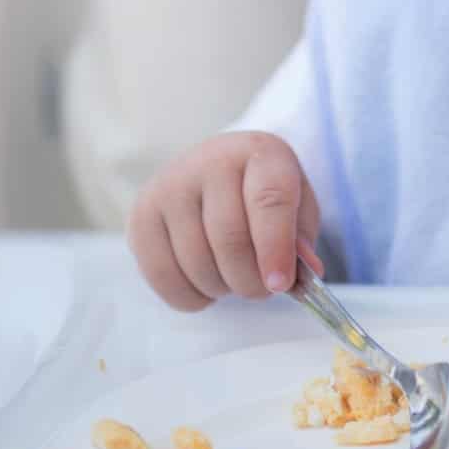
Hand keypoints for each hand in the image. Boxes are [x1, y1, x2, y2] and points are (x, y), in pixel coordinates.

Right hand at [128, 132, 323, 310]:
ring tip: (234, 280)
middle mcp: (211, 160)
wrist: (218, 169)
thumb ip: (301, 240)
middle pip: (229, 237)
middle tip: (262, 290)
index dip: (275, 247)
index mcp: (260, 152)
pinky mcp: (142, 213)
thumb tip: (306, 273)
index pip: (269, 199)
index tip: (280, 284)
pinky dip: (190, 296)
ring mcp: (171, 184)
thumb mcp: (297, 207)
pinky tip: (206, 287)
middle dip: (250, 279)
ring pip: (196, 260)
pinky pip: (162, 274)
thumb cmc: (264, 194)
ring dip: (221, 288)